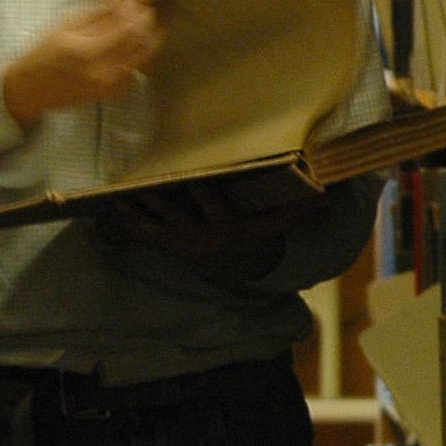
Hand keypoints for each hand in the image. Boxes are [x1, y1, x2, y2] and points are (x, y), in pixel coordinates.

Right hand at [2, 0, 160, 127]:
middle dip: (148, 20)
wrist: (31, 88)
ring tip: (144, 22)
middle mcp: (103, 72)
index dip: (137, 8)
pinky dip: (140, 55)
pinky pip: (137, 71)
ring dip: (150, 37)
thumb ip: (98, 13)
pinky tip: (132, 45)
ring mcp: (110, 86)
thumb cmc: (43, 53)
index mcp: (88, 51)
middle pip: (142, 42)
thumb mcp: (66, 25)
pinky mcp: (112, 93)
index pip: (127, 27)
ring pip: (145, 57)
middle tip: (145, 7)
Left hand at [99, 179, 322, 278]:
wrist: (236, 265)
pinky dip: (131, 220)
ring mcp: (182, 242)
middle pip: (179, 215)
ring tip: (120, 192)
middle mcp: (202, 236)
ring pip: (157, 224)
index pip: (214, 208)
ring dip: (139, 209)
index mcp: (228, 227)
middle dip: (161, 200)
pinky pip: (145, 234)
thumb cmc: (256, 235)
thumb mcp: (276, 225)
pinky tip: (116, 204)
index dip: (202, 195)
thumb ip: (298, 210)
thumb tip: (329, 194)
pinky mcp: (168, 245)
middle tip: (145, 182)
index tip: (193, 180)